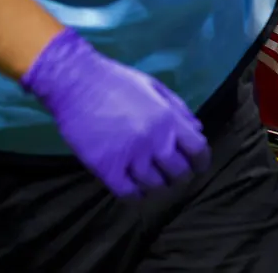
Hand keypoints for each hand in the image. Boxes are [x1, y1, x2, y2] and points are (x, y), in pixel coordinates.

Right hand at [21, 29, 209, 197]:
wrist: (76, 83)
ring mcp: (130, 156)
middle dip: (181, 177)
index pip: (198, 150)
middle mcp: (154, 141)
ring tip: (155, 184)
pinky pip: (129, 193)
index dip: (202, 162)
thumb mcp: (155, 87)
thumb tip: (199, 130)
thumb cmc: (117, 81)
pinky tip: (136, 190)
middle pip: (179, 173)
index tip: (198, 166)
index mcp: (168, 119)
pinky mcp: (107, 168)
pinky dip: (136, 196)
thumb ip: (179, 109)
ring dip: (159, 188)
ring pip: (155, 186)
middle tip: (174, 176)